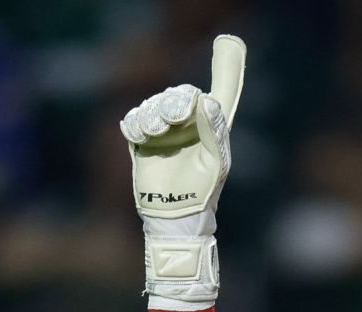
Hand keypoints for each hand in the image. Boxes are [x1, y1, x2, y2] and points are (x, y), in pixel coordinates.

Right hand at [120, 34, 244, 309]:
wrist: (174, 217)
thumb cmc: (201, 193)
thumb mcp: (216, 161)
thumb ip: (213, 129)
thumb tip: (204, 101)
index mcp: (212, 126)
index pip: (222, 92)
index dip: (227, 67)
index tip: (228, 42)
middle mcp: (188, 123)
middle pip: (179, 94)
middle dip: (175, 100)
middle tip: (175, 114)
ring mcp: (162, 131)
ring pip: (154, 105)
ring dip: (155, 114)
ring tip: (157, 132)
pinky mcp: (140, 140)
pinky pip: (134, 119)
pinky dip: (137, 123)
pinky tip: (143, 135)